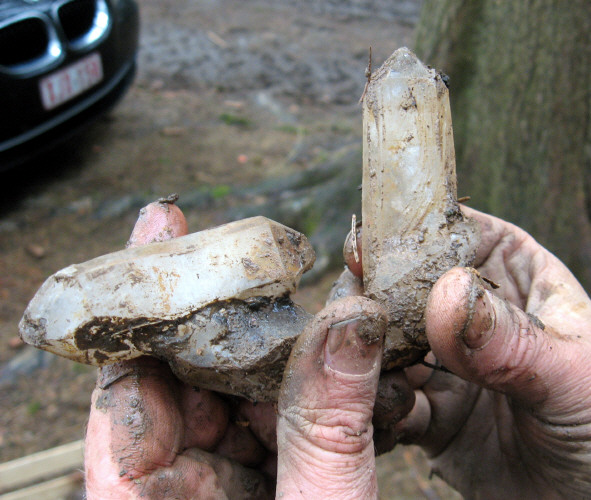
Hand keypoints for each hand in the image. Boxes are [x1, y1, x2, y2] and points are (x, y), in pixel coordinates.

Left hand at [85, 201, 397, 498]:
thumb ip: (327, 424)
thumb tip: (352, 316)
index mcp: (146, 499)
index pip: (125, 384)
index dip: (139, 303)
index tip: (158, 227)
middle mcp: (173, 486)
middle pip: (186, 378)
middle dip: (230, 325)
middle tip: (260, 266)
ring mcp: (216, 483)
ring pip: (235, 395)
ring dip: (278, 363)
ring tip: (314, 322)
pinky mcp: (258, 485)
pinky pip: (269, 420)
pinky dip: (301, 394)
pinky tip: (331, 369)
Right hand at [345, 205, 590, 498]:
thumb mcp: (574, 378)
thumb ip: (513, 340)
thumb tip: (448, 295)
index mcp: (518, 281)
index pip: (462, 236)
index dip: (417, 234)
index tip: (373, 242)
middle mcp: (474, 319)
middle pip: (410, 285)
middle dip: (378, 292)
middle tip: (351, 304)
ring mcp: (448, 366)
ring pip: (390, 342)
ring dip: (369, 350)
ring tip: (355, 358)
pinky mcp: (430, 414)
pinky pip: (390, 399)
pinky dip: (377, 401)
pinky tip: (378, 406)